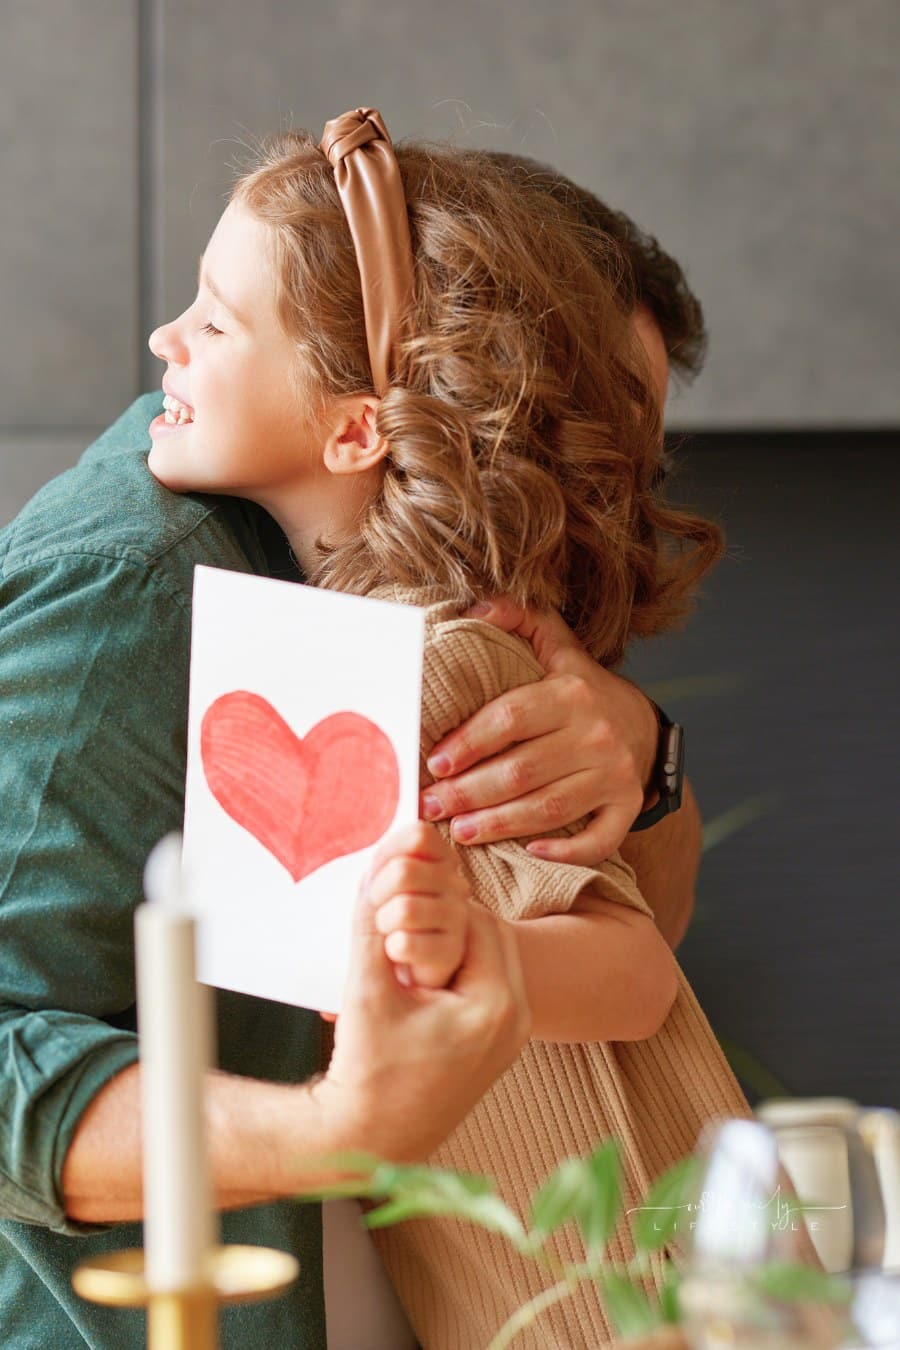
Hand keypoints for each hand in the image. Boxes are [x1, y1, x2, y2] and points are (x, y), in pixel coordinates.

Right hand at [316, 845, 529, 1160]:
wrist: (371, 1143)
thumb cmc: (368, 1074)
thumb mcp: (366, 993)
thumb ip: (369, 929)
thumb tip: (370, 873)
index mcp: (494, 1005)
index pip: (476, 920)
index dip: (439, 900)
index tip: (405, 895)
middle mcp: (515, 1021)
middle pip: (492, 937)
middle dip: (451, 917)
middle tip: (410, 911)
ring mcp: (510, 1038)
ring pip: (492, 959)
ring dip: (456, 941)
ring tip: (412, 942)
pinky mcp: (496, 1048)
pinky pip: (488, 987)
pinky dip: (460, 969)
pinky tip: (423, 971)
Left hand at [366, 822, 469, 989]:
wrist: (395, 986)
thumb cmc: (385, 938)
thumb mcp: (377, 895)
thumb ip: (380, 872)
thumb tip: (377, 863)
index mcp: (438, 864)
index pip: (419, 835)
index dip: (387, 855)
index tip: (377, 880)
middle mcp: (454, 887)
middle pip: (404, 870)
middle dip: (376, 894)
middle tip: (381, 915)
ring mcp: (457, 919)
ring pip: (405, 908)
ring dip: (383, 926)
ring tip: (391, 939)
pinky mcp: (452, 954)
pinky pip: (405, 942)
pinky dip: (391, 951)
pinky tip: (400, 959)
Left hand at [419, 599, 658, 866]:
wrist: (641, 725)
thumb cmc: (580, 689)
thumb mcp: (555, 645)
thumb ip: (519, 617)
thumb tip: (474, 610)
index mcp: (571, 692)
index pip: (509, 720)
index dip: (467, 743)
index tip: (434, 764)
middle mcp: (596, 734)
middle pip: (521, 771)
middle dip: (469, 793)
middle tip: (431, 807)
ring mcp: (615, 774)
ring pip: (548, 809)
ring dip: (499, 825)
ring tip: (460, 831)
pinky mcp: (628, 806)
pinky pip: (598, 838)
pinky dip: (566, 850)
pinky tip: (530, 851)